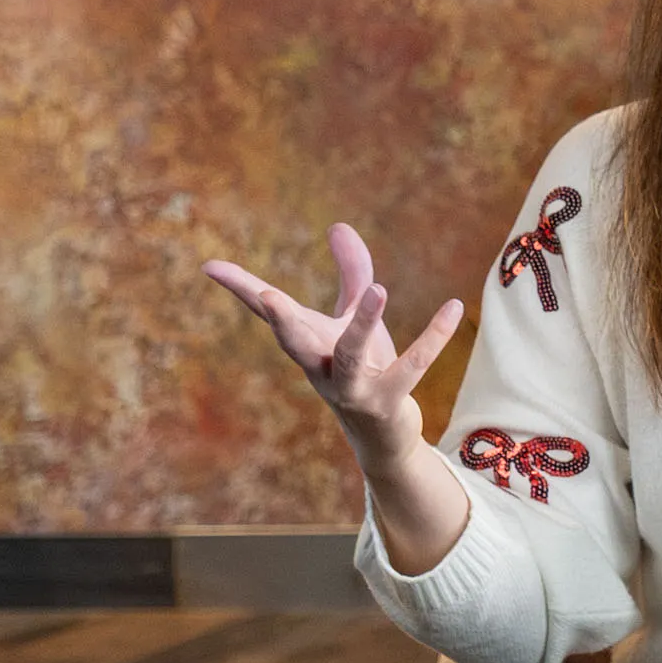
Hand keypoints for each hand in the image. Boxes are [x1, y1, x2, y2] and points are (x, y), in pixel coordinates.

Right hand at [204, 224, 464, 455]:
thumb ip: (351, 273)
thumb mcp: (353, 319)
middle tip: (265, 296)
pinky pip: (411, 368)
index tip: (208, 266)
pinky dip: (432, 339)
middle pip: (294, 344)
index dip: (239, 289)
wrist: (383, 438)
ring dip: (362, 325)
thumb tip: (337, 224)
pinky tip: (453, 308)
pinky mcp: (387, 402)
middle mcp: (320, 368)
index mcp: (307, 345)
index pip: (268, 313)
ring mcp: (351, 388)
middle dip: (281, 321)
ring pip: (350, 358)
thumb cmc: (363, 370)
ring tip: (378, 289)